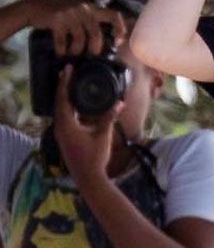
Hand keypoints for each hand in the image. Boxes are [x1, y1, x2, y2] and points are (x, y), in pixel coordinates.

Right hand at [25, 0, 126, 55]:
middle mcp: (84, 9)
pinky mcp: (57, 19)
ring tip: (72, 54)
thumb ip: (93, 23)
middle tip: (90, 56)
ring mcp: (70, 13)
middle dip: (94, 49)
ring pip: (80, 39)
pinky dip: (62, 50)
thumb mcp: (80, 14)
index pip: (114, 15)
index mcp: (92, 9)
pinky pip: (63, 41)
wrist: (36, 7)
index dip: (120, 29)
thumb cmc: (62, 15)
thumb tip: (109, 43)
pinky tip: (60, 53)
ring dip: (76, 51)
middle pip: (96, 34)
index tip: (118, 42)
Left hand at [53, 64, 123, 184]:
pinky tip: (75, 106)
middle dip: (64, 87)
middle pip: (59, 102)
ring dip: (65, 97)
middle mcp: (60, 127)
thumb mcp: (103, 135)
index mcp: (66, 123)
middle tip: (68, 72)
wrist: (88, 178)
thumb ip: (109, 118)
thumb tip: (119, 103)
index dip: (65, 82)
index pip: (63, 97)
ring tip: (71, 85)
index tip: (68, 68)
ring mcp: (60, 133)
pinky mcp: (64, 139)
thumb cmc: (95, 157)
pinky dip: (68, 108)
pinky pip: (64, 118)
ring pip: (61, 110)